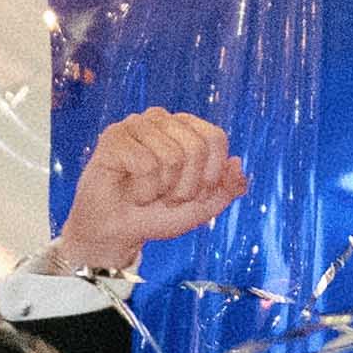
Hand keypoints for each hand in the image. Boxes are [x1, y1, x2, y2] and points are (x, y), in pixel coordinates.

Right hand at [56, 109, 245, 271]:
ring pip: (172, 157)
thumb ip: (227, 188)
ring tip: (149, 195)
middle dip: (188, 187)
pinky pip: (146, 165)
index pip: (215, 137)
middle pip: (196, 147)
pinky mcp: (114, 138)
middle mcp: (161, 119)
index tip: (196, 195)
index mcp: (185, 127)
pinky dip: (145, 191)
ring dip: (164, 190)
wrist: (118, 233)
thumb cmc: (157, 214)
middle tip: (169, 198)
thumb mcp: (202, 207)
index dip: (212, 174)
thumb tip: (238, 163)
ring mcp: (136, 125)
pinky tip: (134, 194)